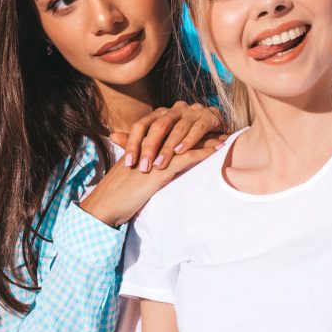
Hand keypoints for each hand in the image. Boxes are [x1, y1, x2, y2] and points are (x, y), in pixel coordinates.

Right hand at [80, 138, 224, 227]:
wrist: (106, 204)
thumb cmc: (117, 192)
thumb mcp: (132, 171)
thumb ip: (142, 162)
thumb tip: (157, 162)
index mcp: (141, 143)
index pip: (169, 131)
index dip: (187, 128)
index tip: (204, 127)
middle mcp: (148, 144)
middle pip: (179, 131)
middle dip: (200, 129)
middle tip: (220, 127)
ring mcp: (154, 155)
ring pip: (185, 141)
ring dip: (207, 138)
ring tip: (225, 136)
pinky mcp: (159, 169)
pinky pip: (186, 157)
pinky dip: (203, 152)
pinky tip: (217, 150)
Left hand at [111, 101, 224, 172]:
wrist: (215, 127)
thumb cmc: (184, 135)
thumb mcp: (160, 137)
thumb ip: (138, 139)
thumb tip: (111, 136)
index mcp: (160, 113)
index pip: (141, 125)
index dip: (132, 143)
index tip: (128, 163)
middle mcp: (174, 109)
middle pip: (158, 126)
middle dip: (150, 147)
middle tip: (144, 167)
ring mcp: (192, 111)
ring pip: (177, 128)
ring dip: (168, 147)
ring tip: (160, 164)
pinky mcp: (208, 116)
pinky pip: (197, 128)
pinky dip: (189, 140)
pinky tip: (182, 152)